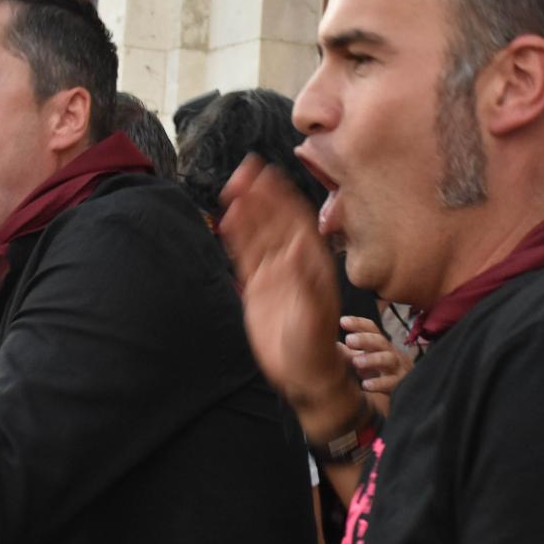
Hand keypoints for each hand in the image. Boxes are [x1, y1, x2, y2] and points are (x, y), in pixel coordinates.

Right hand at [219, 157, 357, 440]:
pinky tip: (228, 218)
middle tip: (244, 170)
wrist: (303, 373)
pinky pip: (245, 255)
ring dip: (247, 210)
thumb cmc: (315, 345)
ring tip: (232, 186)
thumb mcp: (314, 313)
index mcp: (313, 261)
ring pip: (258, 233)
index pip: (296, 220)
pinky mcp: (258, 286)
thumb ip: (305, 279)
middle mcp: (294, 260)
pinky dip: (237, 236)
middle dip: (261, 195)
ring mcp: (275, 271)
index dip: (282, 196)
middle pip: (274, 220)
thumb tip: (301, 244)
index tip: (268, 173)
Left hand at [339, 315, 412, 396]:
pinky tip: (366, 385)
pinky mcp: (401, 384)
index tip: (342, 321)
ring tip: (356, 363)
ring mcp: (397, 368)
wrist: (412, 391)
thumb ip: (350, 353)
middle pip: (380, 341)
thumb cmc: (383, 372)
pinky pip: (391, 382)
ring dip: (372, 359)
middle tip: (349, 340)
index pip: (372, 329)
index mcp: (380, 345)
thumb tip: (332, 345)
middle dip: (365, 339)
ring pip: (388, 359)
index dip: (358, 323)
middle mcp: (390, 353)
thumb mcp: (366, 360)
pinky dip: (379, 383)